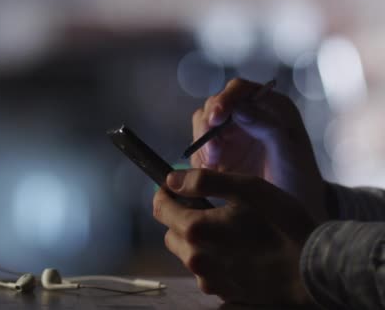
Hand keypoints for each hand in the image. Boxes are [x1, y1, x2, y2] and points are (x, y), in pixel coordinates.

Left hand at [153, 169, 317, 304]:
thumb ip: (204, 181)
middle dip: (181, 218)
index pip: (160, 209)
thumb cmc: (282, 223)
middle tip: (208, 208)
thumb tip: (172, 180)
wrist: (313, 269)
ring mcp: (208, 280)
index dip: (165, 194)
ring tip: (228, 231)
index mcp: (195, 230)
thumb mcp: (247, 188)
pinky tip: (237, 251)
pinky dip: (212, 259)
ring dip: (196, 240)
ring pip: (187, 254)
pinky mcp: (223, 293)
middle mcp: (195, 259)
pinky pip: (205, 271)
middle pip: (171, 234)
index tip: (174, 187)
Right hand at [191, 78, 327, 221]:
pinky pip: (199, 150)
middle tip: (212, 148)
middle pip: (215, 105)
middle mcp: (247, 117)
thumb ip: (268, 127)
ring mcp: (231, 136)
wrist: (294, 213)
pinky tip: (210, 172)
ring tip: (213, 163)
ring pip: (202, 126)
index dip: (225, 98)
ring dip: (203, 142)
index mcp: (270, 108)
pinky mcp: (218, 156)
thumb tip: (239, 109)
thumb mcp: (290, 153)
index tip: (218, 116)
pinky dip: (200, 159)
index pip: (239, 90)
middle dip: (208, 123)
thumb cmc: (300, 181)